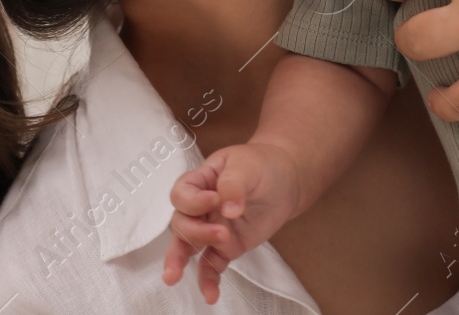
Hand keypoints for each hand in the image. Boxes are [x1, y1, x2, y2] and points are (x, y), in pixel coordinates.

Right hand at [162, 142, 303, 303]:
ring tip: (173, 277)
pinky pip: (211, 265)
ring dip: (180, 261)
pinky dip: (208, 280)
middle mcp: (200, 207)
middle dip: (195, 232)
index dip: (194, 201)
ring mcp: (211, 228)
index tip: (215, 200)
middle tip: (221, 234)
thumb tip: (228, 210)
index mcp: (200, 181)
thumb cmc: (261, 165)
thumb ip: (234, 184)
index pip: (182, 194)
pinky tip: (210, 294)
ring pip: (188, 246)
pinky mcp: (226, 247)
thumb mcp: (247, 165)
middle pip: (182, 222)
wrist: (285, 180)